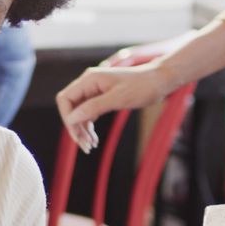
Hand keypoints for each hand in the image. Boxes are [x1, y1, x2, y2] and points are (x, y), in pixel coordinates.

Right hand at [55, 56, 176, 152]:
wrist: (159, 81)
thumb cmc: (141, 87)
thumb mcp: (118, 98)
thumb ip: (93, 107)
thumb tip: (72, 118)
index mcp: (89, 80)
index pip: (65, 99)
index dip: (67, 118)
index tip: (77, 134)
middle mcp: (88, 84)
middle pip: (70, 108)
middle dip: (75, 128)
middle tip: (86, 146)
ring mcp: (94, 91)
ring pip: (78, 113)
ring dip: (82, 130)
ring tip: (91, 146)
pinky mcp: (101, 98)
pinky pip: (88, 114)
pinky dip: (89, 127)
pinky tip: (95, 139)